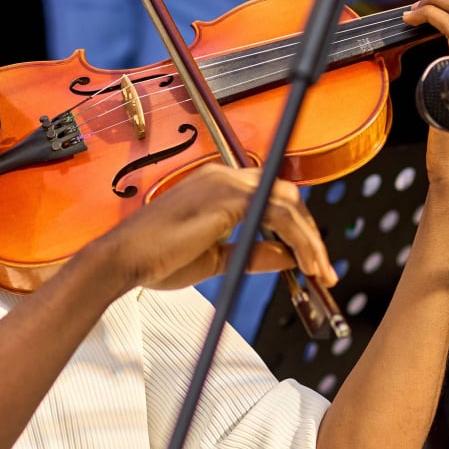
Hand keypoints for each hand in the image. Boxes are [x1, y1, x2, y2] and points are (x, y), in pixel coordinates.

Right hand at [101, 162, 336, 292]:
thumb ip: (253, 254)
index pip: (269, 197)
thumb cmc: (155, 259)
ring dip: (310, 240)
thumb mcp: (216, 259)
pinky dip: (299, 240)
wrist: (125, 260)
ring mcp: (227, 183)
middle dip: (309, 233)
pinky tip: (305, 263)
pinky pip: (280, 216)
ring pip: (289, 206)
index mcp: (216, 186)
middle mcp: (223, 177)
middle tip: (323, 267)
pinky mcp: (230, 197)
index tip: (307, 255)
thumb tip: (287, 258)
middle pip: (286, 196)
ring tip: (320, 271)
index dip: (294, 226)